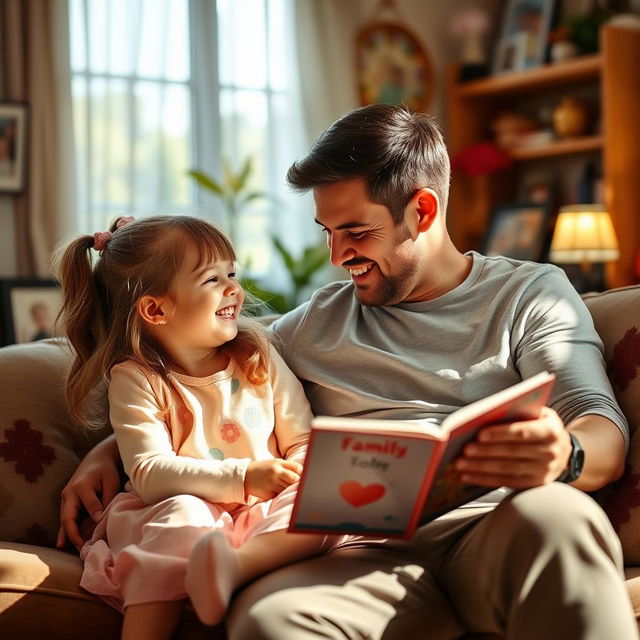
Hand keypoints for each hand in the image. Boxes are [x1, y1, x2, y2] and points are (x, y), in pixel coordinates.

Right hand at [57, 452, 120, 550]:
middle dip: (74, 534)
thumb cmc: (105, 469)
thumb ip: (107, 498)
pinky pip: (65, 518)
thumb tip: (102, 518)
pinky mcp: (67, 501)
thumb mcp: (110, 480)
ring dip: (69, 535)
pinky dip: (66, 530)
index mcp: (81, 486)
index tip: (102, 525)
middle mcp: (69, 493)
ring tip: (76, 549)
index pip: (89, 505)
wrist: (96, 458)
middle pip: (68, 517)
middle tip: (83, 548)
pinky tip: (63, 543)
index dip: (96, 516)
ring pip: (64, 520)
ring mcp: (65, 497)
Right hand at [245, 459, 301, 500]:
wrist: (244, 476)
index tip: (303, 477)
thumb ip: (288, 466)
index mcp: (278, 464)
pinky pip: (279, 496)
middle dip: (297, 483)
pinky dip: (281, 495)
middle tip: (298, 485)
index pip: (297, 469)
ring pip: (287, 489)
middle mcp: (275, 473)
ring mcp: (271, 484)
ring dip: (289, 490)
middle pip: (294, 480)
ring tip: (289, 490)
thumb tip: (303, 472)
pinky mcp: (267, 494)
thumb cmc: (263, 468)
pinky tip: (279, 493)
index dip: (302, 474)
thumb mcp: (274, 462)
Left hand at [455, 407, 572, 488]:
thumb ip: (517, 413)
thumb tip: (484, 416)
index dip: (501, 433)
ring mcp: (544, 471)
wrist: (564, 451)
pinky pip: (506, 482)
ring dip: (481, 467)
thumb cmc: (540, 426)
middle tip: (464, 450)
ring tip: (461, 463)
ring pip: (507, 469)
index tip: (479, 434)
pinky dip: (484, 479)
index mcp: (550, 431)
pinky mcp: (534, 484)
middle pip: (512, 453)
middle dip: (486, 452)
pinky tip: (468, 475)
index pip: (523, 432)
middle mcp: (550, 452)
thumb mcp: (537, 414)